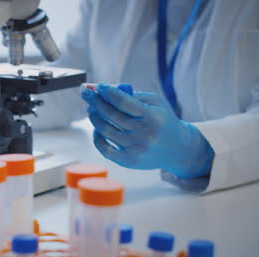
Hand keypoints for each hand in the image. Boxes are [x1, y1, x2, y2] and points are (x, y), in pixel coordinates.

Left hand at [80, 83, 213, 178]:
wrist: (178, 149)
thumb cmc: (163, 122)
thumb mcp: (156, 104)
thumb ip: (134, 96)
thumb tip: (108, 91)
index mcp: (153, 116)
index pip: (124, 102)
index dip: (108, 93)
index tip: (98, 87)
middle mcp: (144, 133)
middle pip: (112, 115)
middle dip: (96, 102)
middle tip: (86, 94)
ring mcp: (136, 149)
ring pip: (106, 131)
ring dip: (95, 117)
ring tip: (91, 109)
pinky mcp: (129, 161)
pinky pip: (105, 149)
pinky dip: (97, 138)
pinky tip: (96, 129)